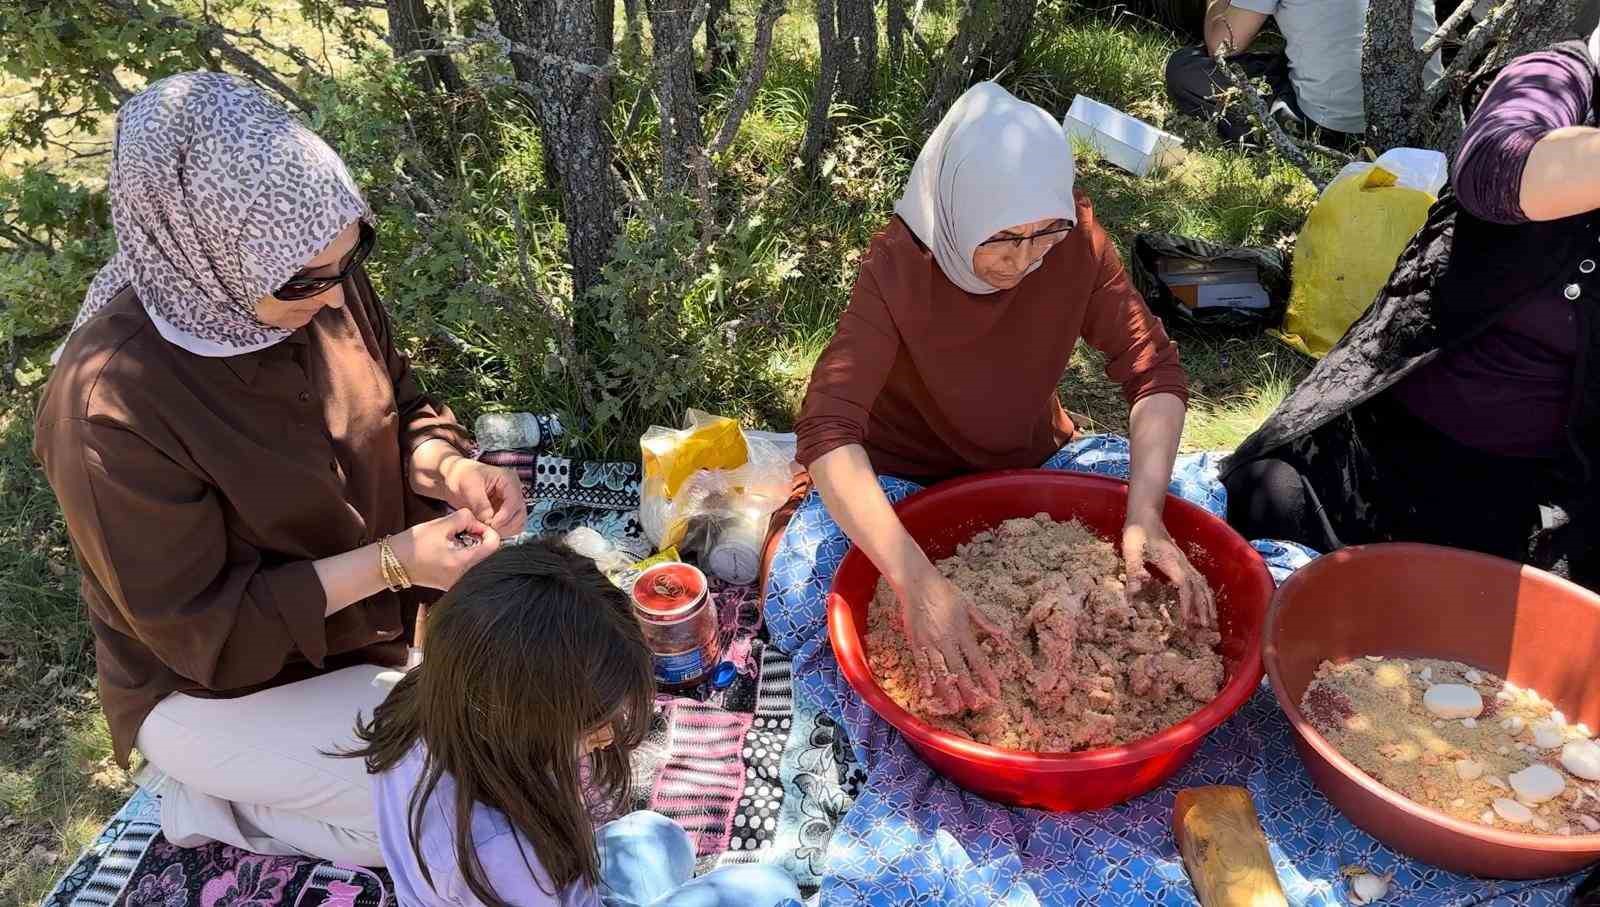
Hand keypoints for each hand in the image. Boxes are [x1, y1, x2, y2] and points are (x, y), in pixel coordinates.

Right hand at [391, 508, 500, 589]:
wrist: (392, 563)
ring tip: (454, 540)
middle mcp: (465, 578)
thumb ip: (464, 517)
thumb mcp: (440, 524)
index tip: (471, 525)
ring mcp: (459, 584)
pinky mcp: (453, 585)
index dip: (486, 530)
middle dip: (479, 538)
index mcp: (463, 563)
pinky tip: (451, 550)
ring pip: (479, 561)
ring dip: (472, 547)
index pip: (494, 545)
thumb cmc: (414, 545)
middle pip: (488, 554)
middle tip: (462, 530)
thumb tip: (476, 520)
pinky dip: (465, 556)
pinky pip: (469, 568)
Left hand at [438, 456, 526, 537]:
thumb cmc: (462, 476)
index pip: (514, 503)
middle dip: (505, 525)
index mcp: (508, 481)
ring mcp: (510, 503)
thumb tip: (488, 519)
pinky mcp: (505, 513)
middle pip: (520, 515)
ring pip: (518, 523)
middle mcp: (513, 492)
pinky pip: (510, 527)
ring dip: (505, 530)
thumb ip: (480, 503)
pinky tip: (489, 531)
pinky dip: (502, 532)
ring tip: (487, 531)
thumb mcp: (469, 486)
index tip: (489, 524)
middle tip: (488, 530)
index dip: (503, 516)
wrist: (456, 478)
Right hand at [896, 565, 1002, 714]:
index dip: (987, 676)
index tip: (995, 691)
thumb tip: (1003, 634)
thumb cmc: (945, 592)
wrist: (917, 583)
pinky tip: (928, 693)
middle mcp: (947, 640)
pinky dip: (925, 679)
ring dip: (948, 690)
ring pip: (941, 671)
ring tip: (955, 706)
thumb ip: (985, 622)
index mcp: (962, 631)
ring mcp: (930, 643)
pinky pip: (921, 665)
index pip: (977, 659)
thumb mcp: (969, 605)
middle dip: (969, 689)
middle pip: (960, 669)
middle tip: (976, 705)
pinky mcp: (916, 643)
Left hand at [1122, 511, 1215, 627]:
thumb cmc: (1138, 532)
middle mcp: (1182, 563)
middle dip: (1203, 609)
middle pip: (1199, 588)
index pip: (1185, 586)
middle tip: (1205, 629)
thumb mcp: (1131, 551)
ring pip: (1202, 584)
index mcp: (1171, 562)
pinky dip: (1205, 594)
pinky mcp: (1183, 562)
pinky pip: (1199, 580)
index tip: (1187, 621)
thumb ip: (1134, 571)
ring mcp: (1185, 562)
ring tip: (1211, 621)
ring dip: (1207, 603)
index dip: (1188, 604)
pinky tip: (1205, 603)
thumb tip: (1133, 595)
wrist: (1146, 515)